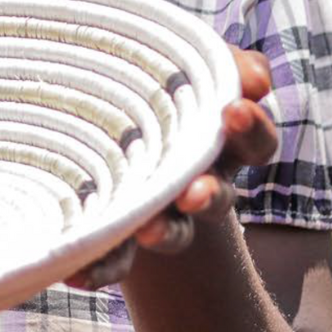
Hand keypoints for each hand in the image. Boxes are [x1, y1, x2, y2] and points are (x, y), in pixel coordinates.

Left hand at [65, 45, 278, 289]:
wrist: (96, 116)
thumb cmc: (150, 77)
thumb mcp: (180, 59)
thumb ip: (220, 62)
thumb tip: (256, 77)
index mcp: (216, 138)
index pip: (253, 139)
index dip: (251, 127)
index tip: (234, 108)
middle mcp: (195, 181)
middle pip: (217, 197)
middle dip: (209, 195)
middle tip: (194, 191)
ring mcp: (158, 210)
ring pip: (174, 233)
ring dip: (166, 234)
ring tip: (149, 231)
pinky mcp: (115, 231)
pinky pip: (113, 258)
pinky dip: (99, 268)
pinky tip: (76, 271)